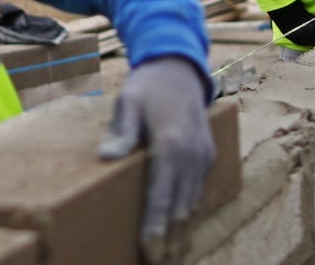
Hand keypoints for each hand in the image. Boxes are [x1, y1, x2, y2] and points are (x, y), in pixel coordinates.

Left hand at [97, 57, 213, 253]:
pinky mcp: (208, 154)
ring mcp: (203, 155)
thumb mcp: (128, 102)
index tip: (147, 247)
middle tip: (153, 256)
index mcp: (172, 144)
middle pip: (180, 206)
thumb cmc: (148, 86)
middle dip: (168, 235)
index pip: (162, 196)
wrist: (179, 68)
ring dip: (179, 226)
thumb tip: (106, 157)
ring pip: (192, 201)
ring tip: (165, 249)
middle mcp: (192, 154)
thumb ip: (121, 131)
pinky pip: (199, 188)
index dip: (155, 225)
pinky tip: (177, 223)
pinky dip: (188, 207)